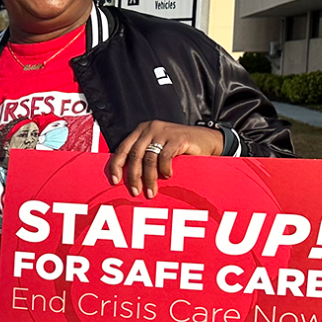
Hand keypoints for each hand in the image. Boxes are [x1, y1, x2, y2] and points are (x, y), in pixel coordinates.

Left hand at [106, 121, 223, 198]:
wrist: (207, 139)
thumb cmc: (179, 148)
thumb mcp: (157, 149)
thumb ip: (144, 157)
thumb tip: (128, 179)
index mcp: (141, 131)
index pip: (122, 148)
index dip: (116, 165)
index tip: (115, 181)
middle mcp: (150, 129)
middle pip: (135, 155)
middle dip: (134, 176)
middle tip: (135, 192)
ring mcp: (164, 132)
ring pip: (149, 158)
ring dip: (149, 178)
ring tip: (151, 192)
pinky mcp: (178, 138)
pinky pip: (165, 157)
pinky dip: (164, 169)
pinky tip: (168, 176)